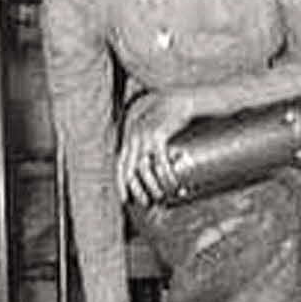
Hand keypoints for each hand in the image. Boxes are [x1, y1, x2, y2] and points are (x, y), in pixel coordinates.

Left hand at [117, 90, 194, 204]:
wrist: (180, 100)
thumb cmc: (168, 116)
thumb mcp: (151, 129)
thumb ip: (146, 144)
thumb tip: (149, 166)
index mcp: (129, 136)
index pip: (120, 164)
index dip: (121, 183)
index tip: (125, 199)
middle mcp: (133, 137)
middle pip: (129, 170)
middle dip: (136, 189)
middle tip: (145, 201)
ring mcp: (144, 136)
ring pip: (144, 169)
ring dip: (152, 185)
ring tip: (160, 194)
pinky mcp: (158, 136)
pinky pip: (160, 162)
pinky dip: (166, 175)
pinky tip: (171, 182)